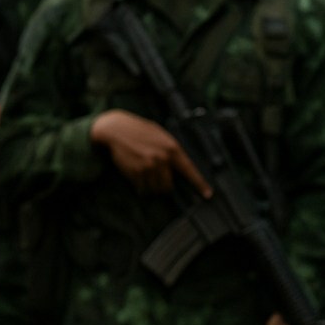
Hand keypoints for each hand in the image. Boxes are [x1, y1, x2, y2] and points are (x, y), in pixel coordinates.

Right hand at [89, 109, 212, 196]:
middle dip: (163, 187)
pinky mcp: (135, 172)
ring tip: (144, 176)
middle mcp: (162, 159)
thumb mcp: (161, 136)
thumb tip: (177, 167)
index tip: (207, 194)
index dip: (200, 184)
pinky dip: (139, 185)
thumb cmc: (139, 130)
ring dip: (149, 187)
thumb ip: (170, 150)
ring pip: (153, 189)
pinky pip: (141, 187)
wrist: (117, 129)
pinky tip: (135, 173)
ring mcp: (148, 167)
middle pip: (168, 186)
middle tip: (157, 182)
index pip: (189, 170)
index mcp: (172, 149)